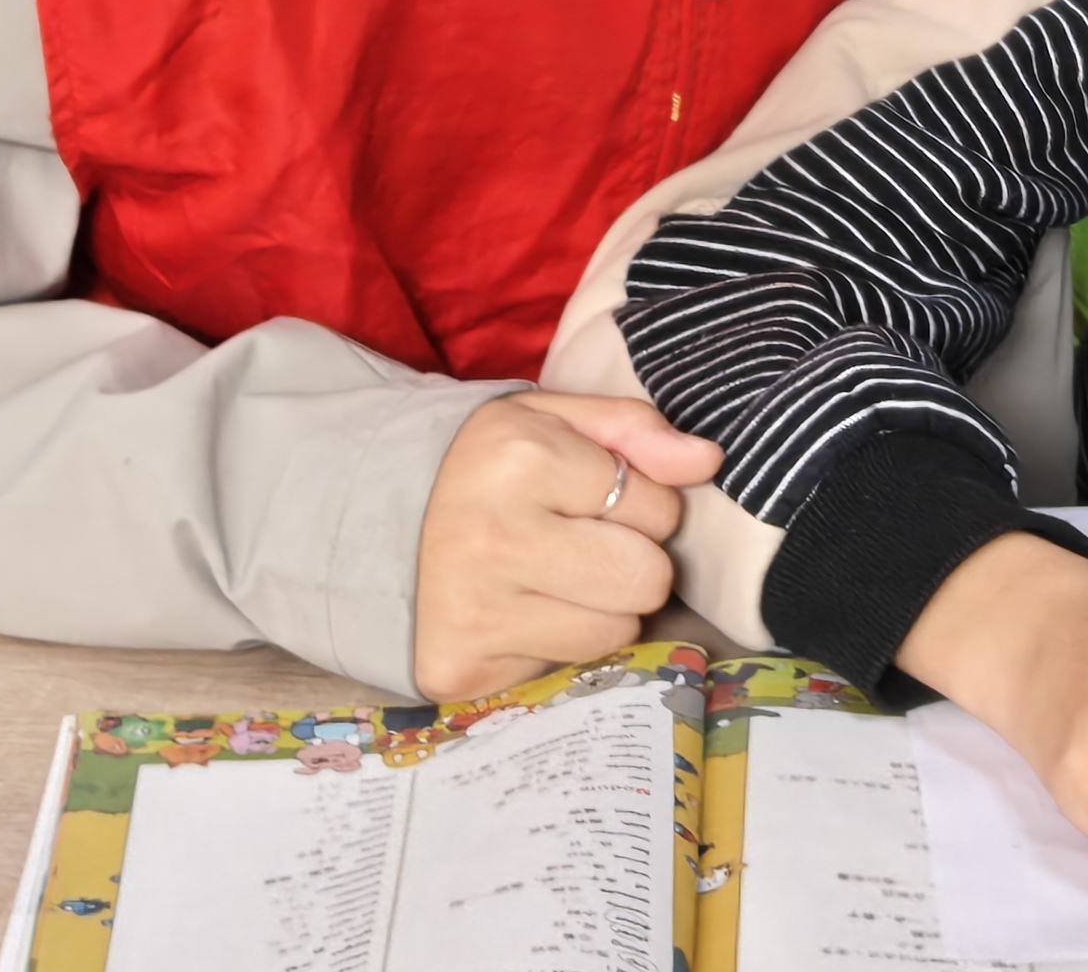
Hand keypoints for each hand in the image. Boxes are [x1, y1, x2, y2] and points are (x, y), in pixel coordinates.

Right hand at [408, 391, 720, 700]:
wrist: (380, 522)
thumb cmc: (491, 468)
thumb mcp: (556, 420)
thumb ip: (636, 429)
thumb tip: (707, 461)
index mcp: (520, 457)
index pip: (658, 506)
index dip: (642, 502)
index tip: (593, 497)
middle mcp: (494, 538)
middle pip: (646, 579)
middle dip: (631, 560)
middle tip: (582, 541)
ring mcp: (474, 611)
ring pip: (615, 631)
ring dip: (600, 607)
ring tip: (552, 576)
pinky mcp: (461, 669)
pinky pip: (567, 669)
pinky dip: (558, 642)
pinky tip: (521, 611)